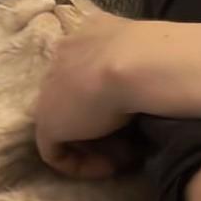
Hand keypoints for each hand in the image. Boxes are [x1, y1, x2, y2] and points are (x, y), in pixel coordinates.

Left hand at [34, 0, 144, 179]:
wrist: (136, 62)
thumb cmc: (152, 54)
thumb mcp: (146, 49)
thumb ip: (138, 60)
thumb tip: (148, 78)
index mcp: (87, 33)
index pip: (89, 66)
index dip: (110, 92)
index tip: (136, 109)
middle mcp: (63, 56)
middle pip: (75, 95)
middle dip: (100, 121)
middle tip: (131, 138)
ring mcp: (50, 90)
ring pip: (69, 123)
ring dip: (96, 144)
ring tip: (125, 156)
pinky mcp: (48, 123)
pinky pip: (57, 152)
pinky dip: (83, 164)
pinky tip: (110, 166)